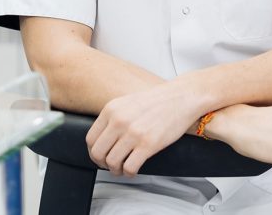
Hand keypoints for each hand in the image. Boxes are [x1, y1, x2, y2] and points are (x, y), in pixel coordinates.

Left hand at [84, 82, 203, 176]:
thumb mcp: (126, 102)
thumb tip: (102, 137)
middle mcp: (119, 121)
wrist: (180, 98)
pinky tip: (133, 170)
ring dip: (115, 170)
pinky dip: (129, 173)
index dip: (93, 153)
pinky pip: (130, 167)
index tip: (99, 157)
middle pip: (98, 152)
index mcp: (111, 110)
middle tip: (109, 166)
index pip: (90, 138)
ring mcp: (133, 133)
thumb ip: (112, 117)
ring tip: (122, 169)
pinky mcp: (148, 144)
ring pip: (112, 162)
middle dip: (102, 164)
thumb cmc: (157, 101)